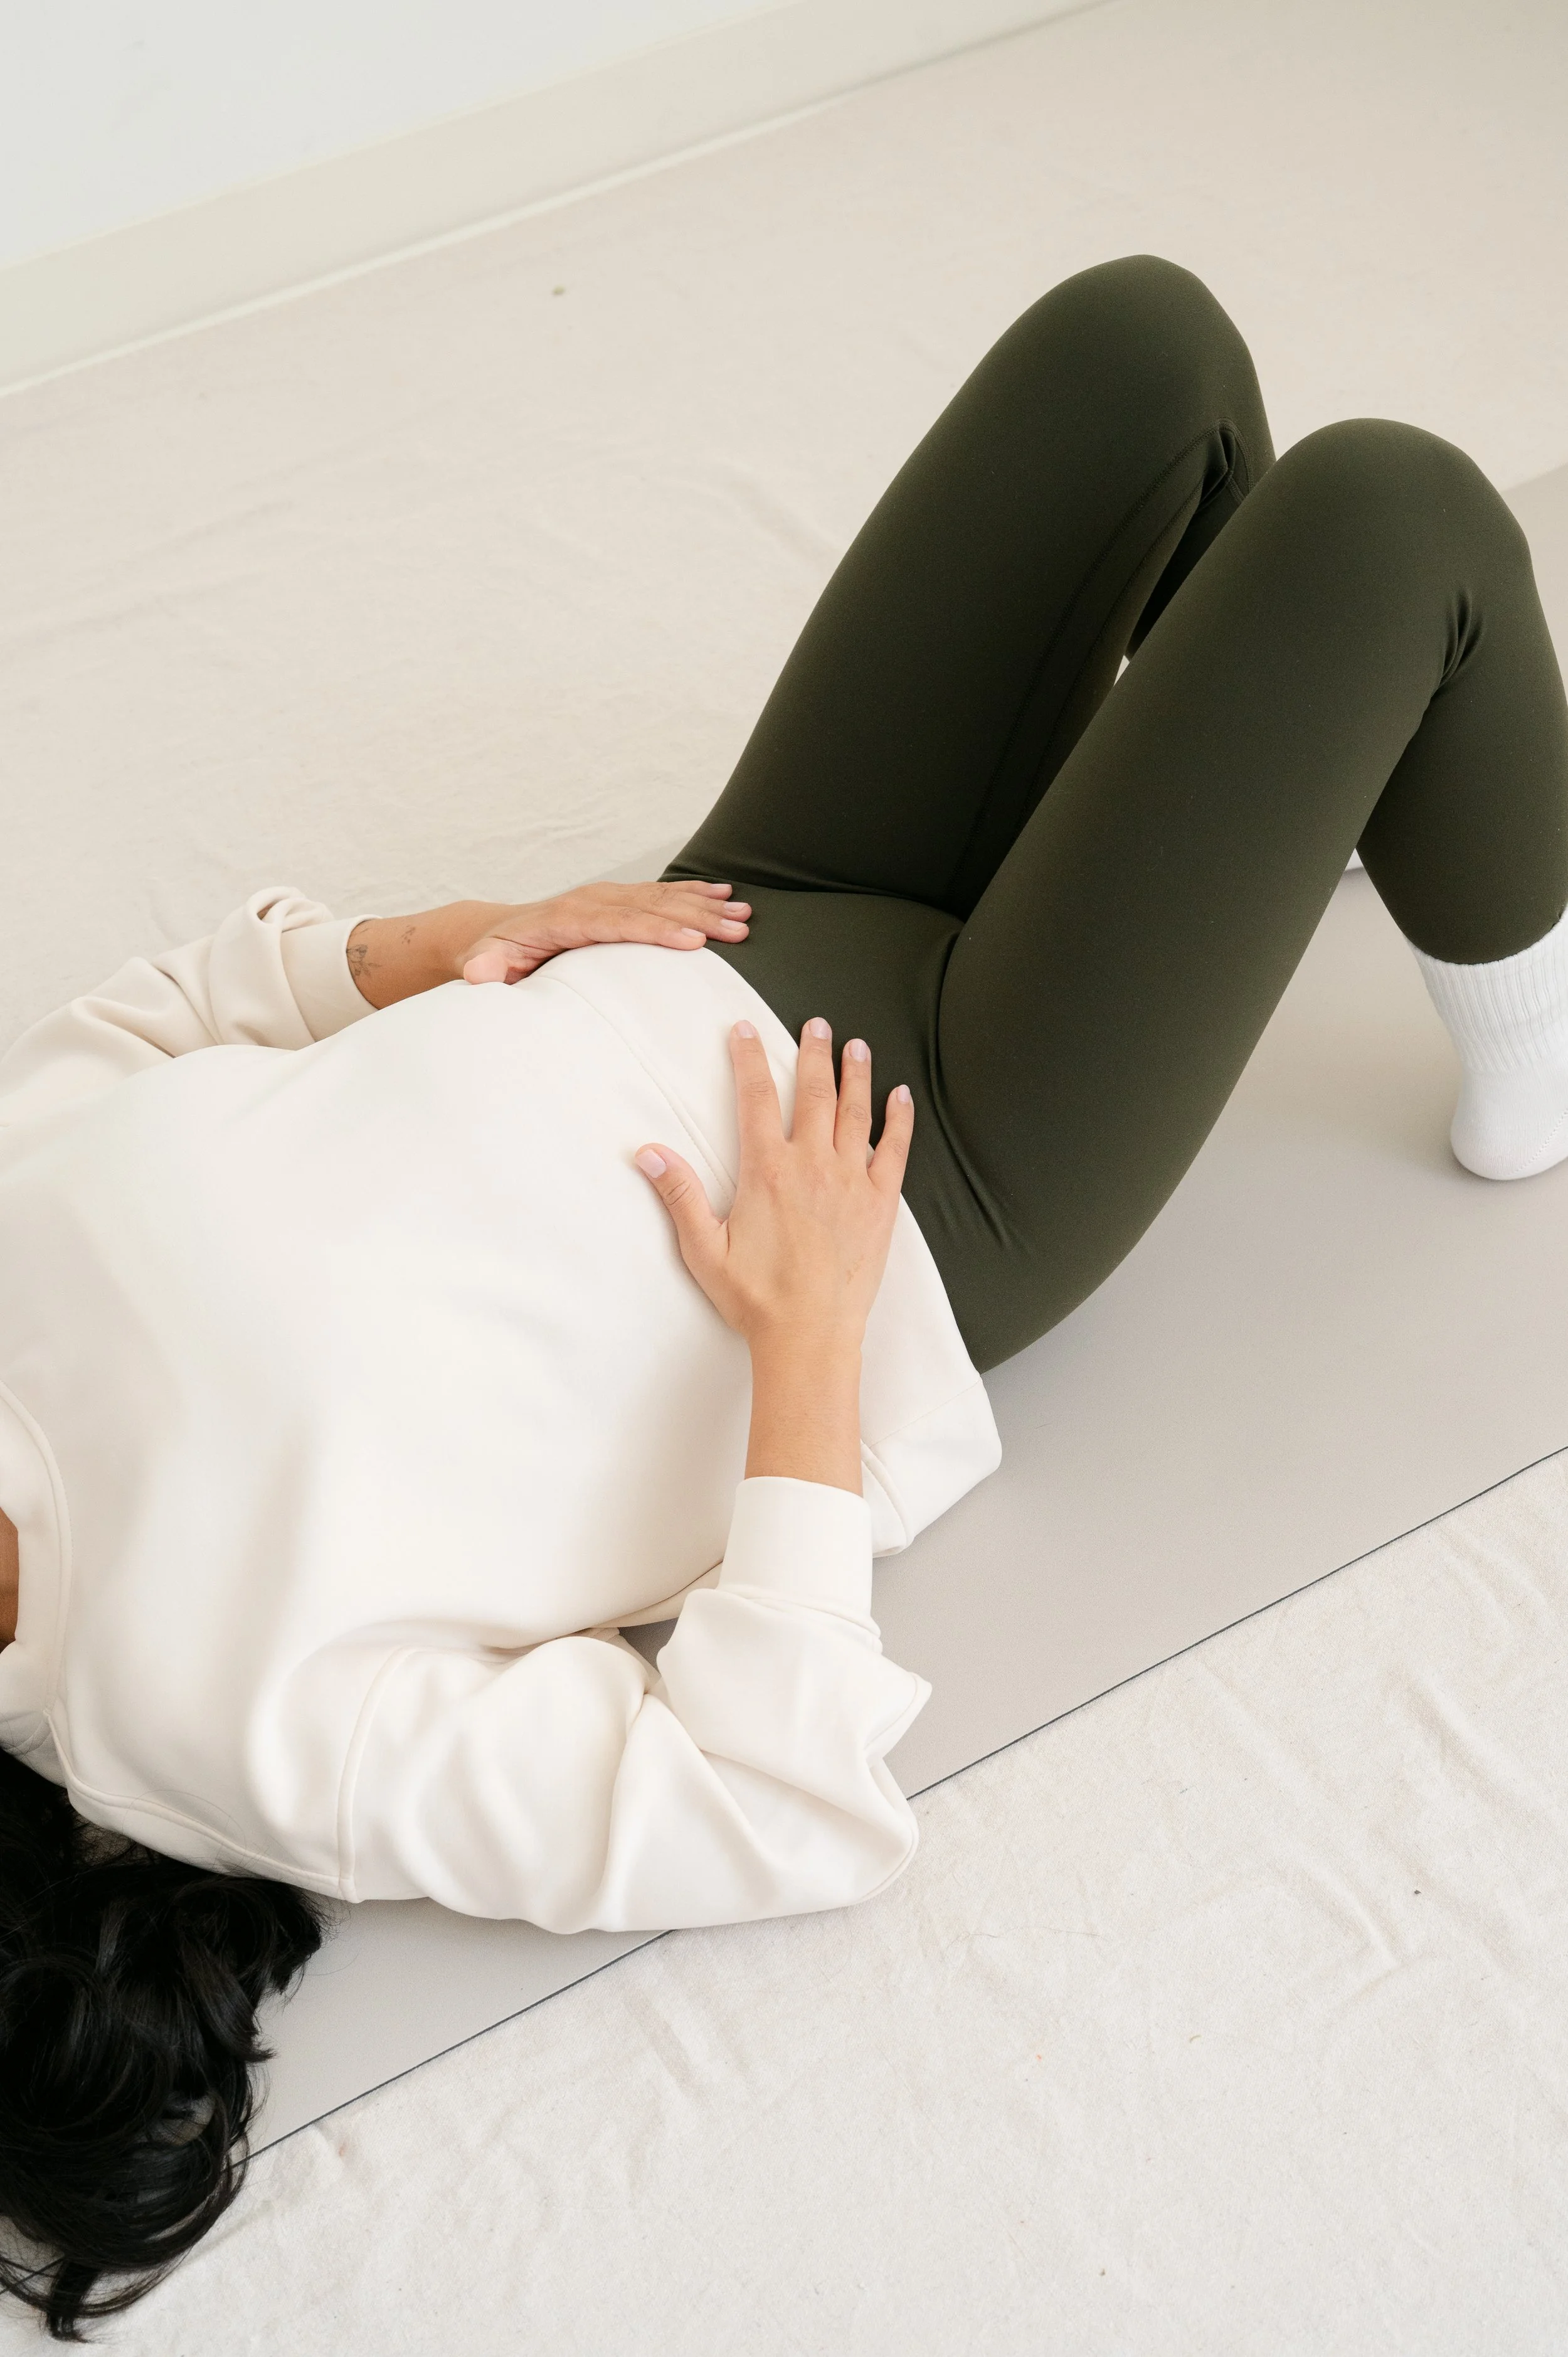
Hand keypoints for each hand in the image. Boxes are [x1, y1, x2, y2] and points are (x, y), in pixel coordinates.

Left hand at [459, 881, 750, 984]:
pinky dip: (694, 893)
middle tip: (735, 930)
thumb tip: (480, 975)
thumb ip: (486, 971)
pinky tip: (725, 895)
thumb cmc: (495, 957)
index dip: (655, 930)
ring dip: (704, 905)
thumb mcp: (484, 965)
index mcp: (564, 919)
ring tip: (743, 914)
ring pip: (661, 897)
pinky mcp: (617, 902)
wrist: (495, 934)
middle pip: (650, 906)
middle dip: (695, 916)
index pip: (617, 923)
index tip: (691, 941)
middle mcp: (590, 901)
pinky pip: (660, 894)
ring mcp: (606, 898)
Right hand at [634, 1016, 913, 1351]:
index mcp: (767, 1171)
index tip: (745, 1030)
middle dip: (813, 1053)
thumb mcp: (704, 1249)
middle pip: (814, 1093)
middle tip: (815, 1024)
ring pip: (856, 1113)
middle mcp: (813, 1166)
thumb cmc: (755, 1298)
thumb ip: (678, 1196)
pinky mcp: (881, 1205)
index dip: (749, 1058)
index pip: (755, 1098)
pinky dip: (899, 1121)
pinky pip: (895, 1151)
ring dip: (856, 1075)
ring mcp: (851, 1183)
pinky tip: (902, 1098)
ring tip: (856, 1046)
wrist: (809, 1337)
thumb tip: (646, 1153)